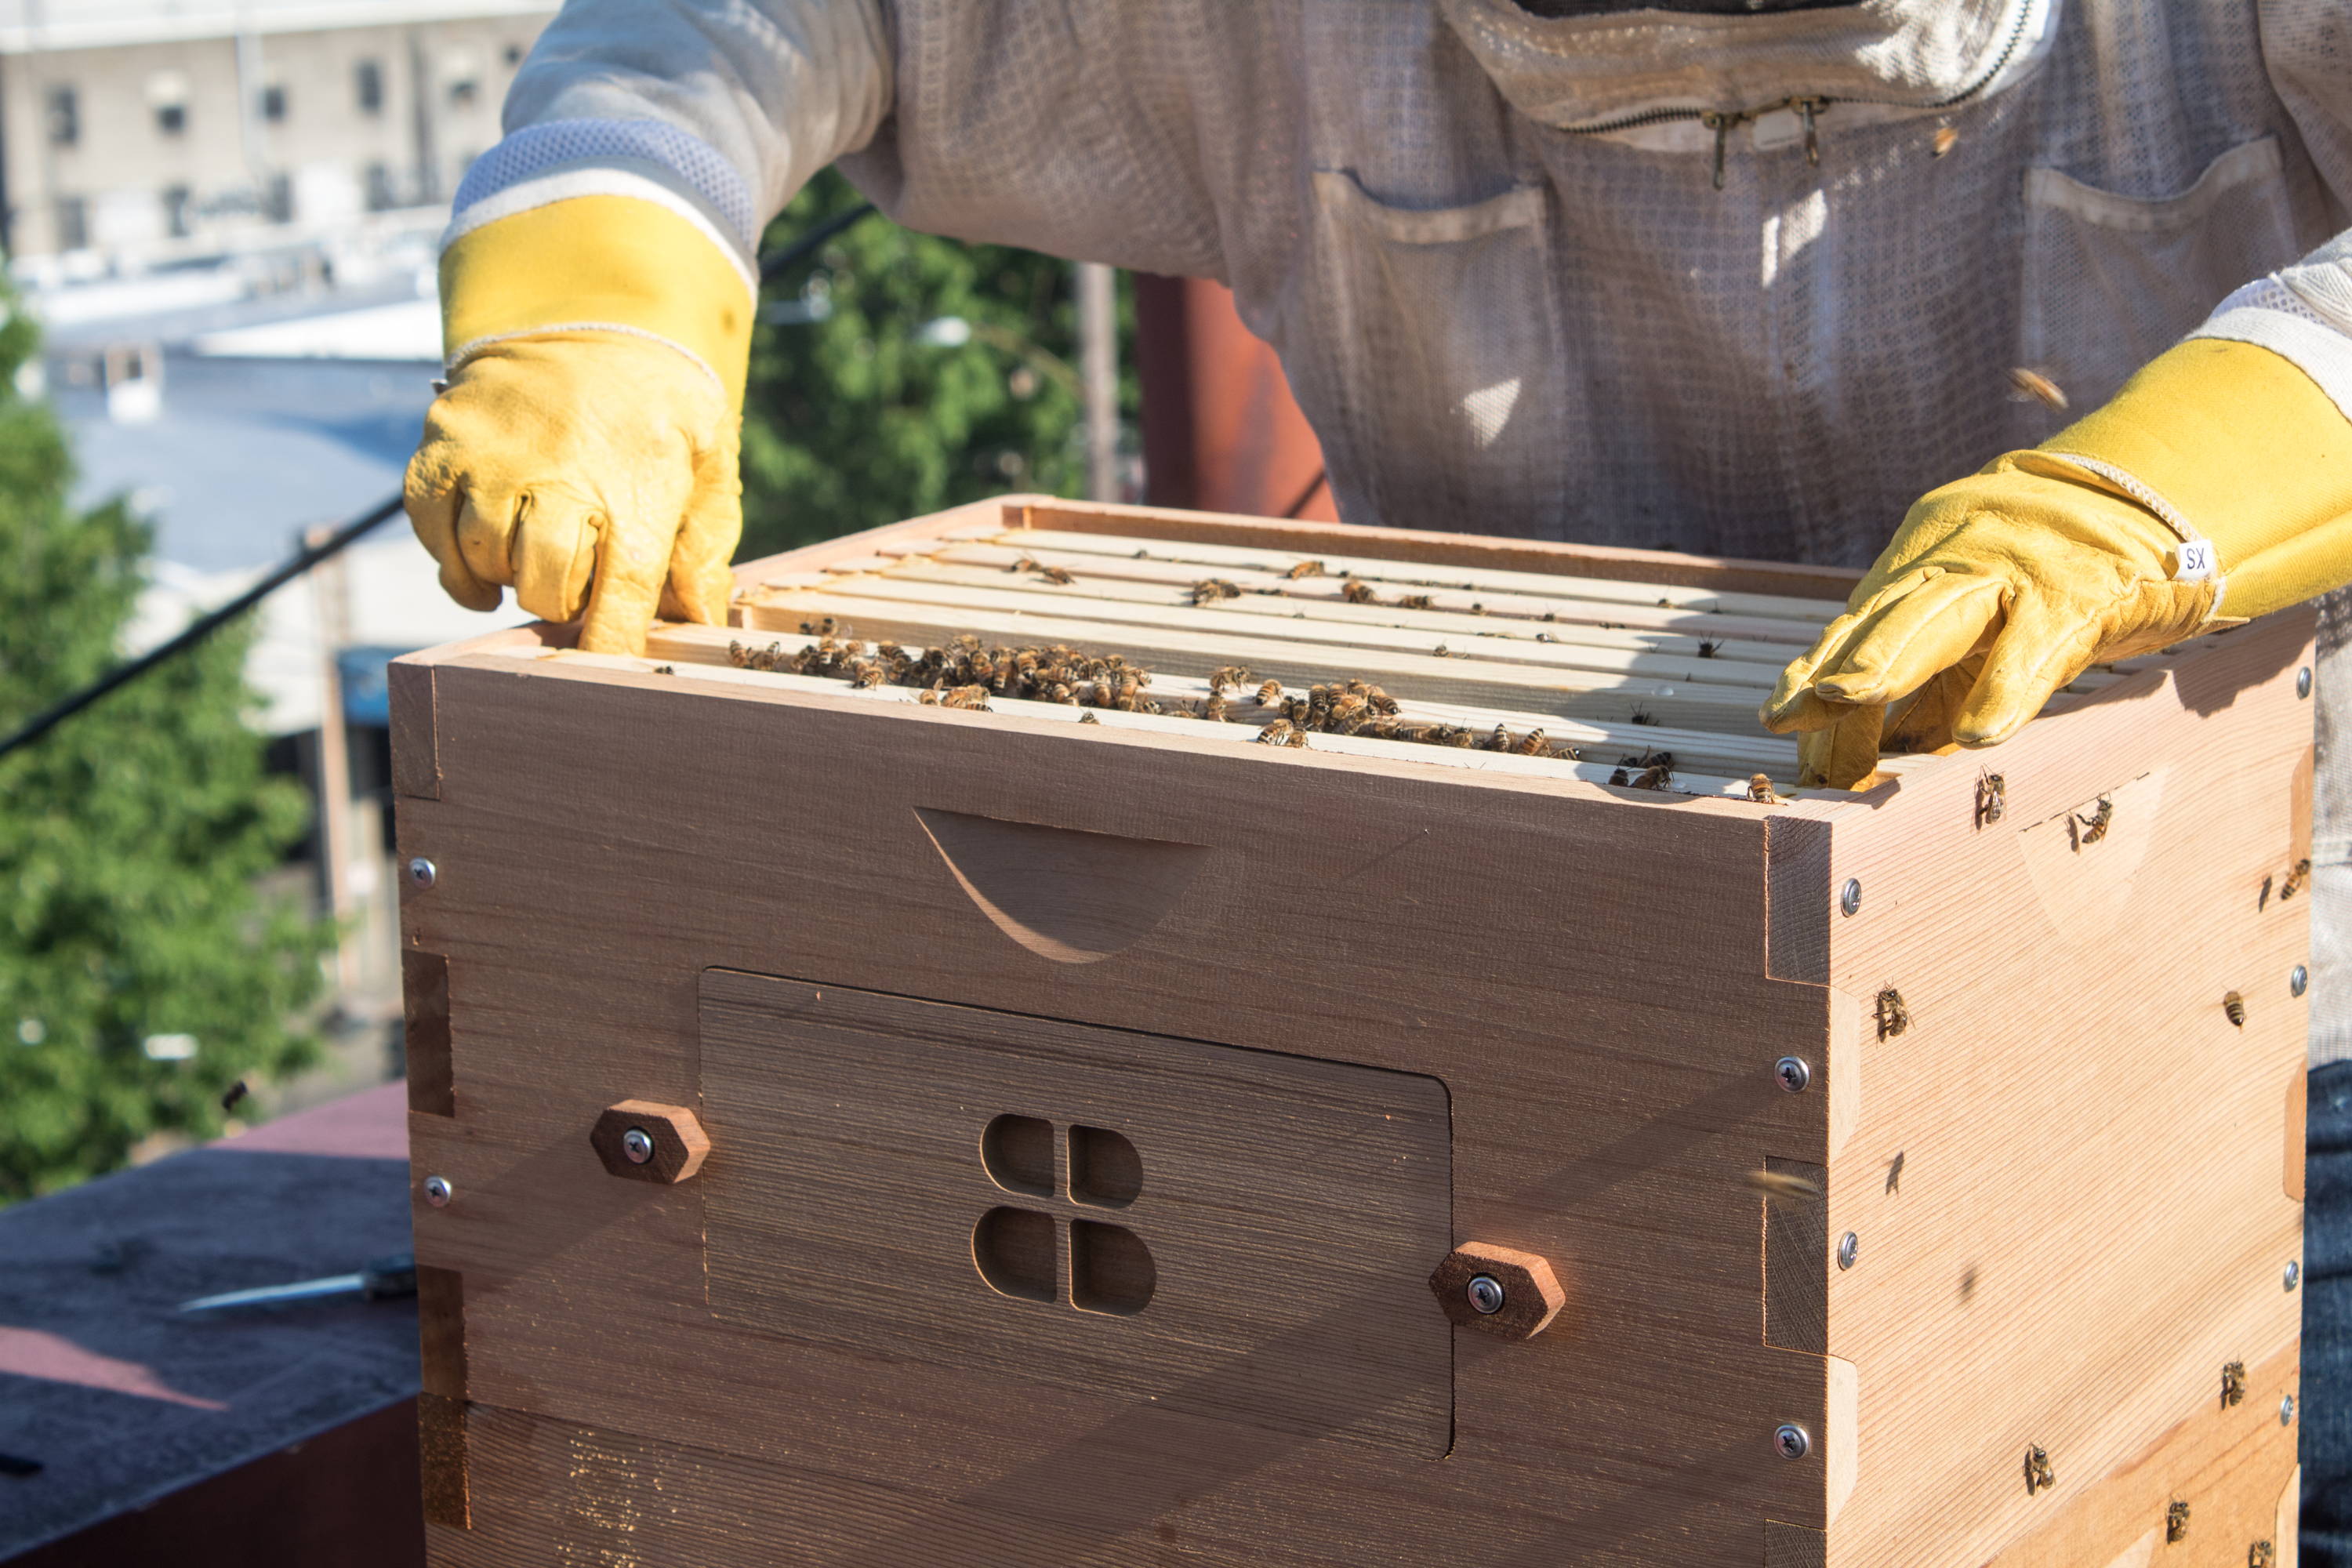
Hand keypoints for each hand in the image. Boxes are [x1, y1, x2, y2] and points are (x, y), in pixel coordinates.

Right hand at [406, 192, 754, 654]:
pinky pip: (429, 529)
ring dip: (509, 575)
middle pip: (544, 585)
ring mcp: (492, 455)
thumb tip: (699, 621)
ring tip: (536, 552)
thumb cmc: (660, 412)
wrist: (593, 317)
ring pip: (484, 560)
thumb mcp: (708, 467)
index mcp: (639, 484)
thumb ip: (705, 549)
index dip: (608, 648)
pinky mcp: (443, 441)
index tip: (605, 676)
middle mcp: (560, 470)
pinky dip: (452, 557)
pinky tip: (483, 559)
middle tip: (578, 582)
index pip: (619, 594)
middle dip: (562, 602)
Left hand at [1760, 455, 2212, 786]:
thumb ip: (1927, 684)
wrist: (2145, 498)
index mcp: (1922, 566)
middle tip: (1794, 708)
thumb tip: (1865, 761)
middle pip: (1888, 612)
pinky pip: (2039, 643)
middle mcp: (1958, 558)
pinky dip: (2006, 688)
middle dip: (1839, 658)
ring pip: (1946, 609)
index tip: (1780, 719)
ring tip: (1847, 697)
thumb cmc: (2046, 580)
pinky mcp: (2082, 592)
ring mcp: (2019, 570)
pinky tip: (1980, 735)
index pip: (1859, 624)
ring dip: (1892, 656)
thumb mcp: (1975, 620)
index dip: (1817, 671)